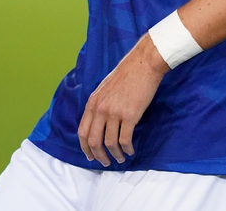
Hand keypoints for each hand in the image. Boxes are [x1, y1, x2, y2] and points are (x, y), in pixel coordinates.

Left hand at [77, 33, 168, 166]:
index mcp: (93, 102)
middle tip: (105, 162)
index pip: (82, 131)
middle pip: (93, 141)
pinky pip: (125, 140)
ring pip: (110, 143)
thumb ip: (99, 104)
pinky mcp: (130, 115)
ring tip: (120, 157)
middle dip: (99, 156)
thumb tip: (98, 123)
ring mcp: (114, 112)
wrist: (143, 63)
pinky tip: (130, 150)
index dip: (85, 148)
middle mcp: (101, 108)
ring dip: (115, 155)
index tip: (90, 156)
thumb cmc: (126, 74)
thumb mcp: (105, 88)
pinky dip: (127, 149)